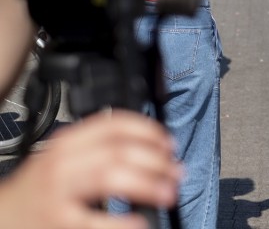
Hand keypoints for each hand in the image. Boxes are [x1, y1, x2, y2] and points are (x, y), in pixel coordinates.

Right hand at [0, 110, 180, 228]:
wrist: (2, 216)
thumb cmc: (40, 187)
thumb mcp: (65, 156)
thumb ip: (100, 148)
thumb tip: (153, 150)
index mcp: (68, 141)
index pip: (114, 124)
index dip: (148, 131)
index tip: (168, 144)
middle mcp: (62, 162)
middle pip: (118, 151)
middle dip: (156, 161)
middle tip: (176, 171)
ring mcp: (58, 191)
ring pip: (110, 177)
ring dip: (147, 184)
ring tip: (168, 193)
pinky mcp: (57, 220)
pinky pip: (94, 220)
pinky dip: (121, 222)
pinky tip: (140, 222)